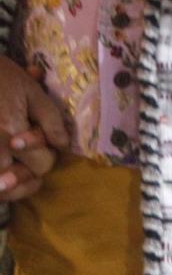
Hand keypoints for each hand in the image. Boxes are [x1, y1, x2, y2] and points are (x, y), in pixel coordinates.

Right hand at [0, 57, 67, 201]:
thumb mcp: (30, 90)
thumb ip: (50, 118)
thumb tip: (62, 144)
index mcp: (12, 130)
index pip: (41, 164)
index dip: (48, 157)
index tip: (44, 147)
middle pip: (17, 179)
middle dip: (26, 172)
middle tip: (27, 160)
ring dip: (8, 184)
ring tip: (12, 175)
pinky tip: (3, 178)